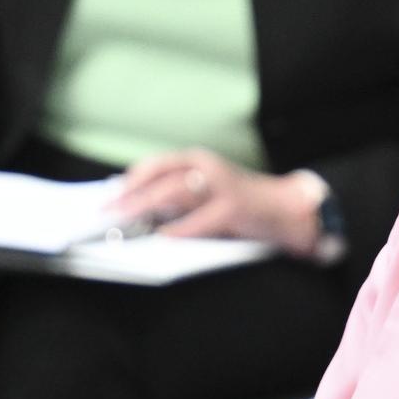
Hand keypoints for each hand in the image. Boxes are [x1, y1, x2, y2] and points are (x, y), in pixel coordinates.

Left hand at [112, 148, 321, 256]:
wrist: (288, 209)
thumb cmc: (244, 203)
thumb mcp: (208, 192)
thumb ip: (179, 195)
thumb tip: (139, 205)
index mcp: (200, 161)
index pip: (157, 165)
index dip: (131, 179)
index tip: (110, 195)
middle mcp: (209, 167)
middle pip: (160, 177)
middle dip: (131, 195)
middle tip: (110, 211)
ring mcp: (222, 186)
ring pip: (175, 191)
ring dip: (147, 206)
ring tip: (128, 220)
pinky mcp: (234, 208)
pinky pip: (199, 219)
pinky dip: (178, 229)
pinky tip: (164, 237)